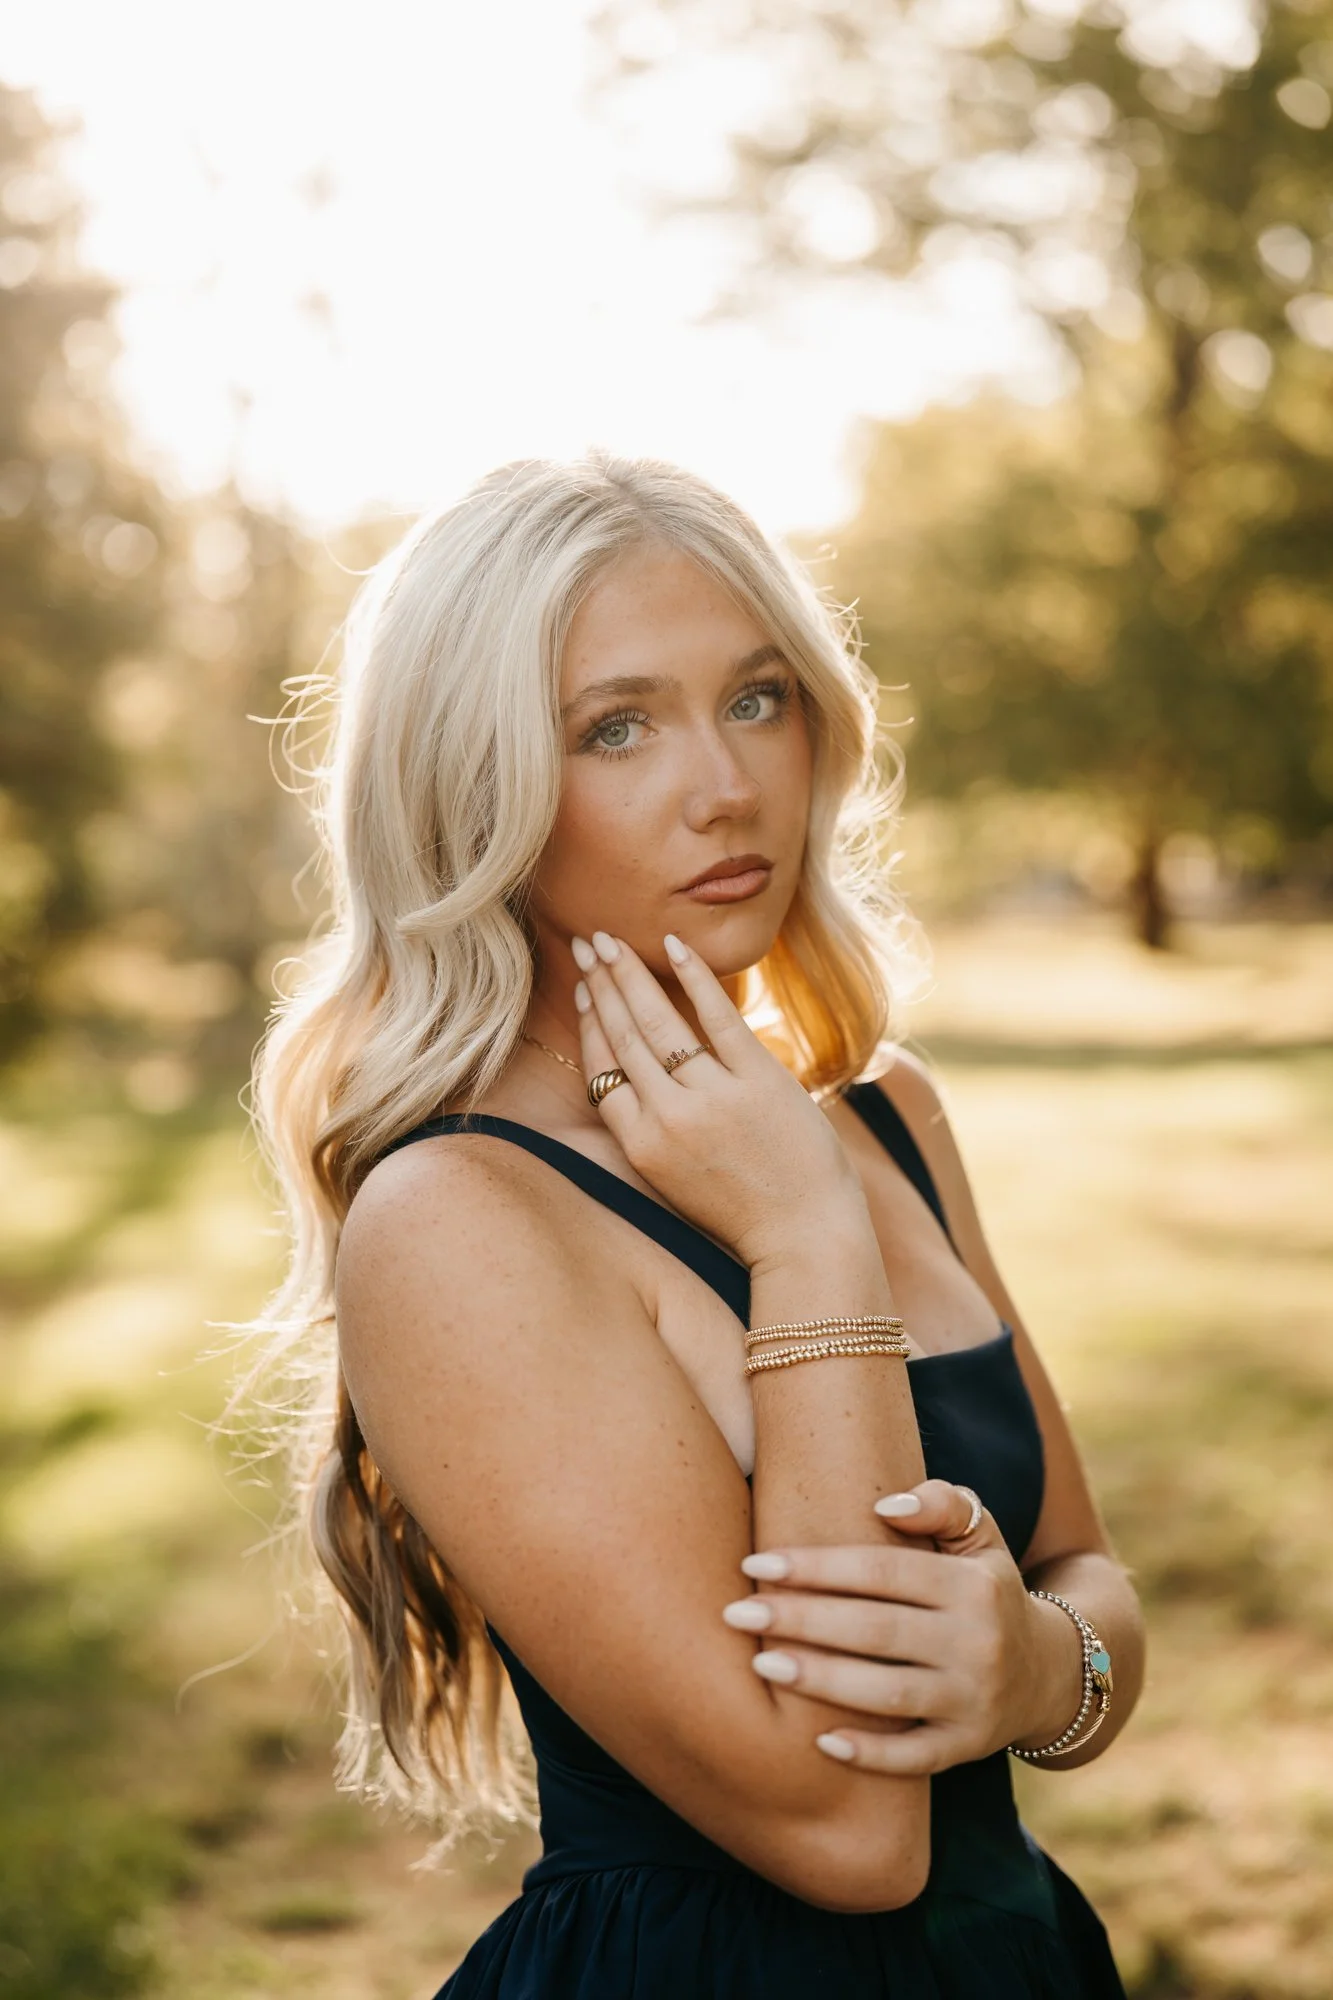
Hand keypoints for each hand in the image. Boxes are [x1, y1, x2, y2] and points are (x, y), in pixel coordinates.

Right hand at [572, 929, 869, 1270]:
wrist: (805, 1237)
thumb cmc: (744, 1213)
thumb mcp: (676, 1181)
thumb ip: (652, 1131)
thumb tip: (638, 1078)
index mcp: (642, 1147)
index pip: (602, 1071)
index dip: (590, 1024)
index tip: (584, 990)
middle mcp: (669, 1118)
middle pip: (623, 1037)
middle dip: (601, 984)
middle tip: (587, 943)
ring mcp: (712, 1096)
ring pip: (658, 1022)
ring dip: (630, 974)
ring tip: (613, 941)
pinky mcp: (757, 1080)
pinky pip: (717, 1017)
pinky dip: (694, 976)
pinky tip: (674, 946)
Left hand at [721, 1479, 1082, 1773]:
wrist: (1049, 1673)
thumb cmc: (986, 1591)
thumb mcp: (982, 1538)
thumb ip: (942, 1504)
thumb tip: (886, 1502)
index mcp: (972, 1585)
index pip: (884, 1570)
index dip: (819, 1566)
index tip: (756, 1563)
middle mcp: (977, 1642)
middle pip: (877, 1630)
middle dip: (802, 1620)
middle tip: (736, 1613)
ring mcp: (974, 1700)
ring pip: (889, 1694)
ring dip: (822, 1681)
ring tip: (761, 1664)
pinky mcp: (968, 1747)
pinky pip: (916, 1758)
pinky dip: (871, 1755)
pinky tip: (820, 1743)